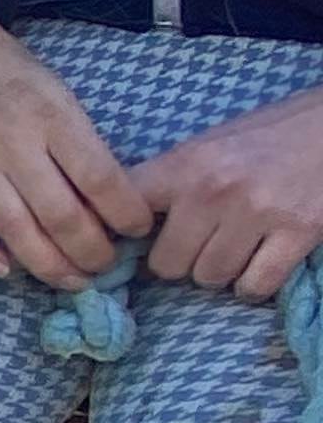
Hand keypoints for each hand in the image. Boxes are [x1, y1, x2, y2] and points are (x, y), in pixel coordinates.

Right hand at [0, 0, 151, 284]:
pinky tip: (5, 270)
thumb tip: (107, 201)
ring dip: (49, 266)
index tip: (138, 231)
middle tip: (106, 266)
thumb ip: (79, 144)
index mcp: (53, 118)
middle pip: (61, 216)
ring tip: (73, 281)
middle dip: (92, 252)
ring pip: (15, 230)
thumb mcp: (59, 94)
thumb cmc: (12, 75)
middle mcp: (14, 145)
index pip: (99, 178)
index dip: (126, 214)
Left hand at [133, 85, 322, 299]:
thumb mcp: (210, 145)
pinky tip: (259, 264)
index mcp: (186, 163)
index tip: (137, 241)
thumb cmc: (269, 135)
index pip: (127, 213)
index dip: (128, 235)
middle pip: (166, 264)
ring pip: (209, 279)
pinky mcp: (297, 233)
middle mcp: (214, 189)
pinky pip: (255, 287)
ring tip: (235, 249)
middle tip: (200, 247)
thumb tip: (124, 225)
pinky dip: (254, 285)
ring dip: (220, 272)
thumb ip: (172, 181)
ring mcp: (256, 213)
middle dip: (181, 261)